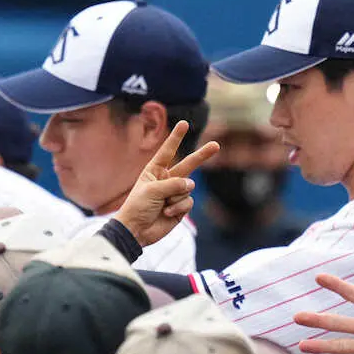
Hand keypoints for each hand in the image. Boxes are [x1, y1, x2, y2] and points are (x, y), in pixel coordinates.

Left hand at [112, 121, 219, 246]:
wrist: (136, 231)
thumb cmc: (138, 207)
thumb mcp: (153, 190)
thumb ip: (174, 184)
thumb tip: (192, 185)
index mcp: (155, 170)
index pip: (168, 151)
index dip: (176, 137)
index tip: (185, 123)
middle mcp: (167, 179)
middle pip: (188, 165)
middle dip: (202, 155)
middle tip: (216, 145)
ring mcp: (175, 193)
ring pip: (188, 188)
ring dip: (176, 197)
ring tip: (163, 206)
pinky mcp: (180, 207)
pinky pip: (188, 202)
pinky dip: (179, 208)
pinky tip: (167, 214)